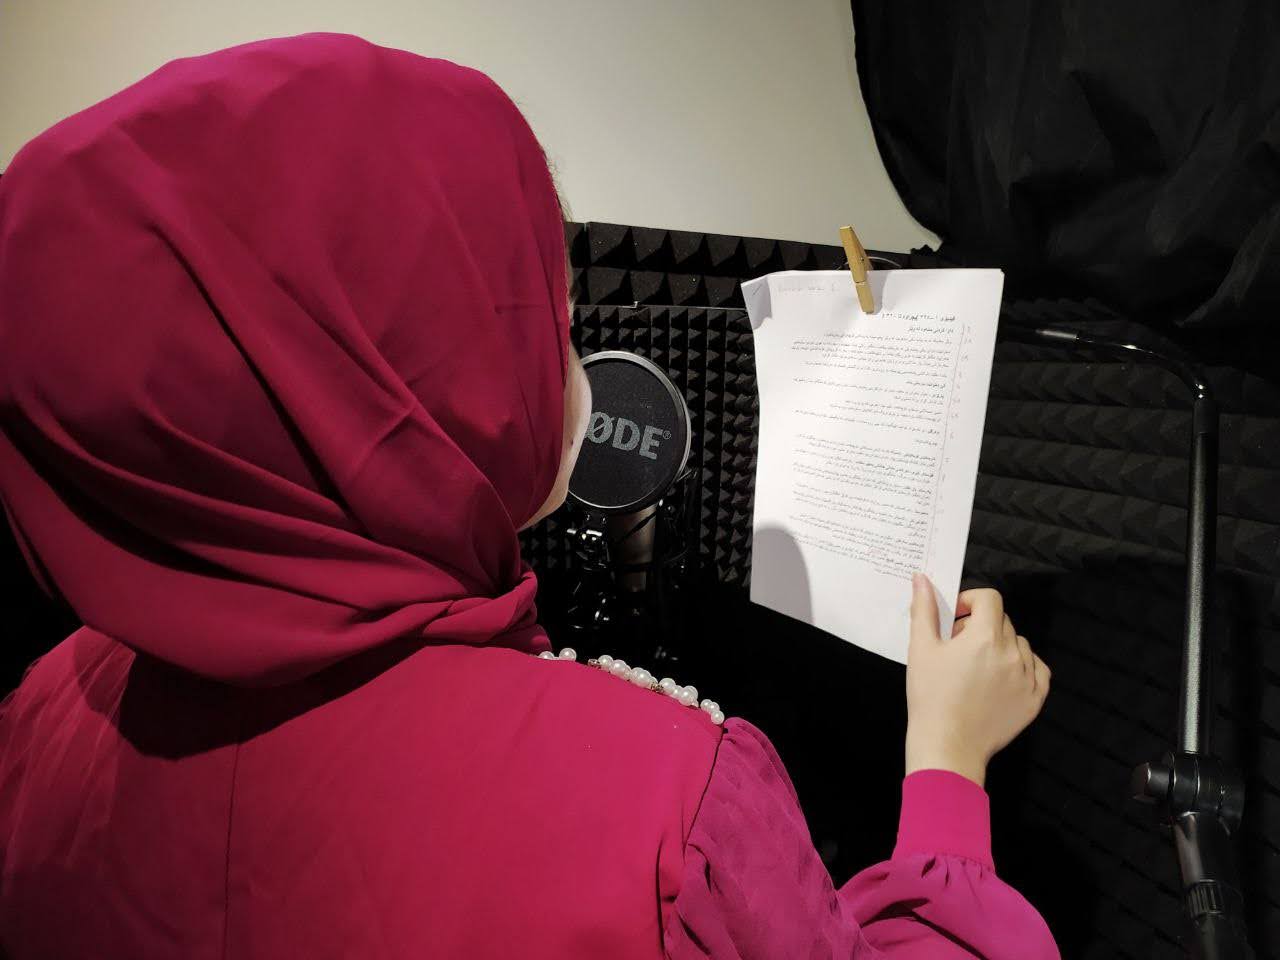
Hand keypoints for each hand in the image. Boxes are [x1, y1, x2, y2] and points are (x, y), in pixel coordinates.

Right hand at [904, 573, 1049, 786]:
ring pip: (1019, 644)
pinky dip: (1023, 667)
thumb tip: (922, 579)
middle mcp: (1012, 653)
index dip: (969, 601)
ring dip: (1000, 646)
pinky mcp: (1034, 699)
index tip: (953, 619)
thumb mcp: (921, 649)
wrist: (947, 746)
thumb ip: (924, 610)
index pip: (989, 598)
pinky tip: (1001, 677)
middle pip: (1001, 621)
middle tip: (956, 648)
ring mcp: (1027, 678)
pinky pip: (1038, 669)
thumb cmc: (930, 697)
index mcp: (985, 637)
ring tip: (976, 667)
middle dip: (979, 626)